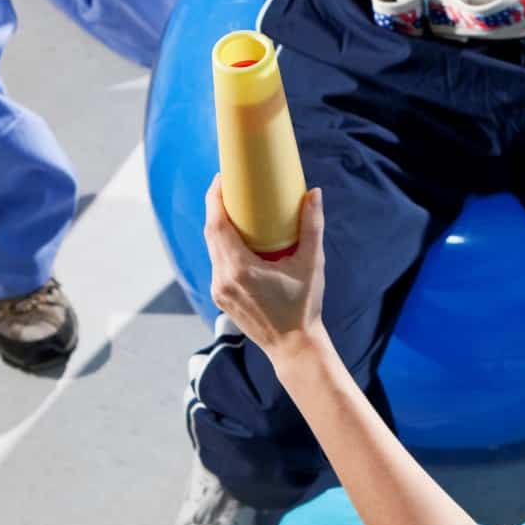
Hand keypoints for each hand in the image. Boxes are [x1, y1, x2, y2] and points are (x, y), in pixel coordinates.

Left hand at [204, 177, 327, 362]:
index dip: (215, 197)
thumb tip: (314, 193)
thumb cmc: (303, 306)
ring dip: (219, 226)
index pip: (217, 224)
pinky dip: (224, 245)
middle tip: (230, 186)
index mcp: (239, 269)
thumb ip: (312, 226)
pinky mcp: (221, 296)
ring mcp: (219, 289)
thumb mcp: (311, 264)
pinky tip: (236, 236)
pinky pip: (217, 263)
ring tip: (234, 207)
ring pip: (212, 248)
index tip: (222, 178)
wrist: (293, 346)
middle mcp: (222, 279)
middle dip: (216, 206)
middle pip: (211, 233)